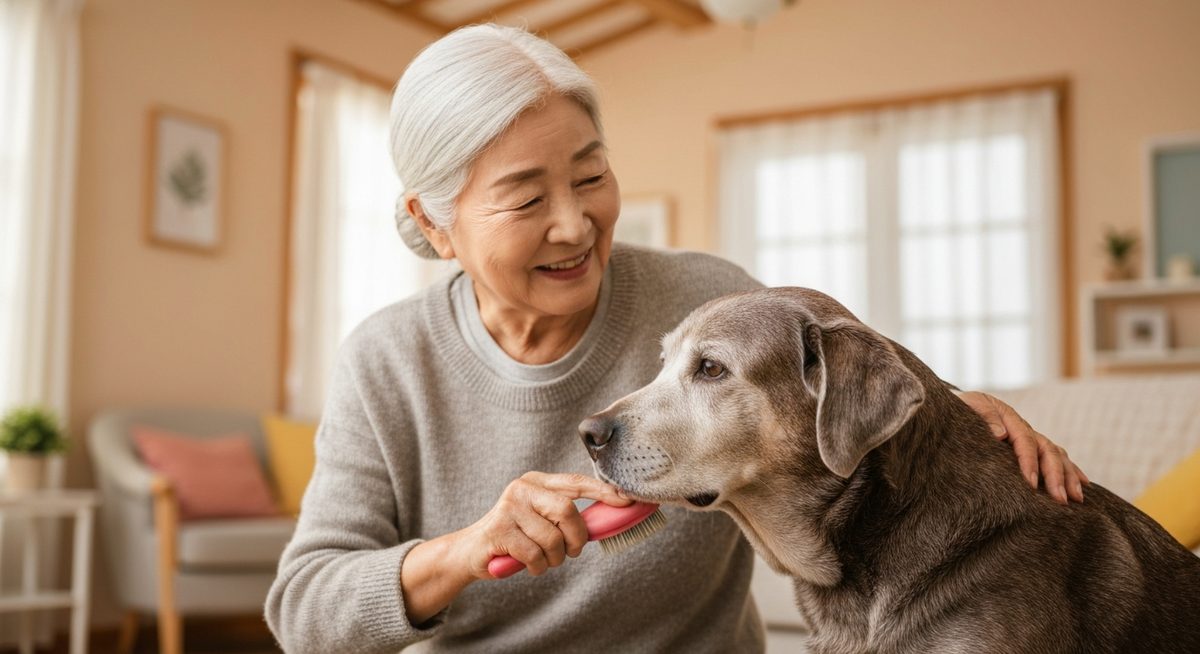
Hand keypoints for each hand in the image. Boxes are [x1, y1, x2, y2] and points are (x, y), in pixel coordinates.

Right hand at [449, 472, 630, 578]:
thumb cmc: (515, 538)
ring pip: (552, 538)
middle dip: (576, 538)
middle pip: (567, 510)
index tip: (626, 500)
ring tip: (543, 560)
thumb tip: (607, 520)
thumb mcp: (541, 521)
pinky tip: (527, 565)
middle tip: (572, 552)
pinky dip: (537, 566)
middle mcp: (522, 489)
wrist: (471, 552)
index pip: (576, 483)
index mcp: (537, 482)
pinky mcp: (499, 530)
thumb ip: (566, 517)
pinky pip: (534, 554)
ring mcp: (509, 507)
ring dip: (554, 558)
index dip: (603, 491)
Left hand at [957, 391, 1089, 504]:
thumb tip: (1000, 433)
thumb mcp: (968, 405)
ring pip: (1056, 454)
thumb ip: (983, 416)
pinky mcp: (1032, 446)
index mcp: (1009, 419)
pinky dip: (1071, 469)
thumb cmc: (961, 409)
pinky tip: (1083, 484)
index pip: (1025, 441)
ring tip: (1076, 498)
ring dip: (1068, 476)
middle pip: (1047, 450)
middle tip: (1060, 499)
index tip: (1030, 483)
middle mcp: (1024, 428)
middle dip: (1056, 475)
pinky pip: (1056, 456)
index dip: (1029, 462)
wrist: (960, 403)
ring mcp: (1030, 436)